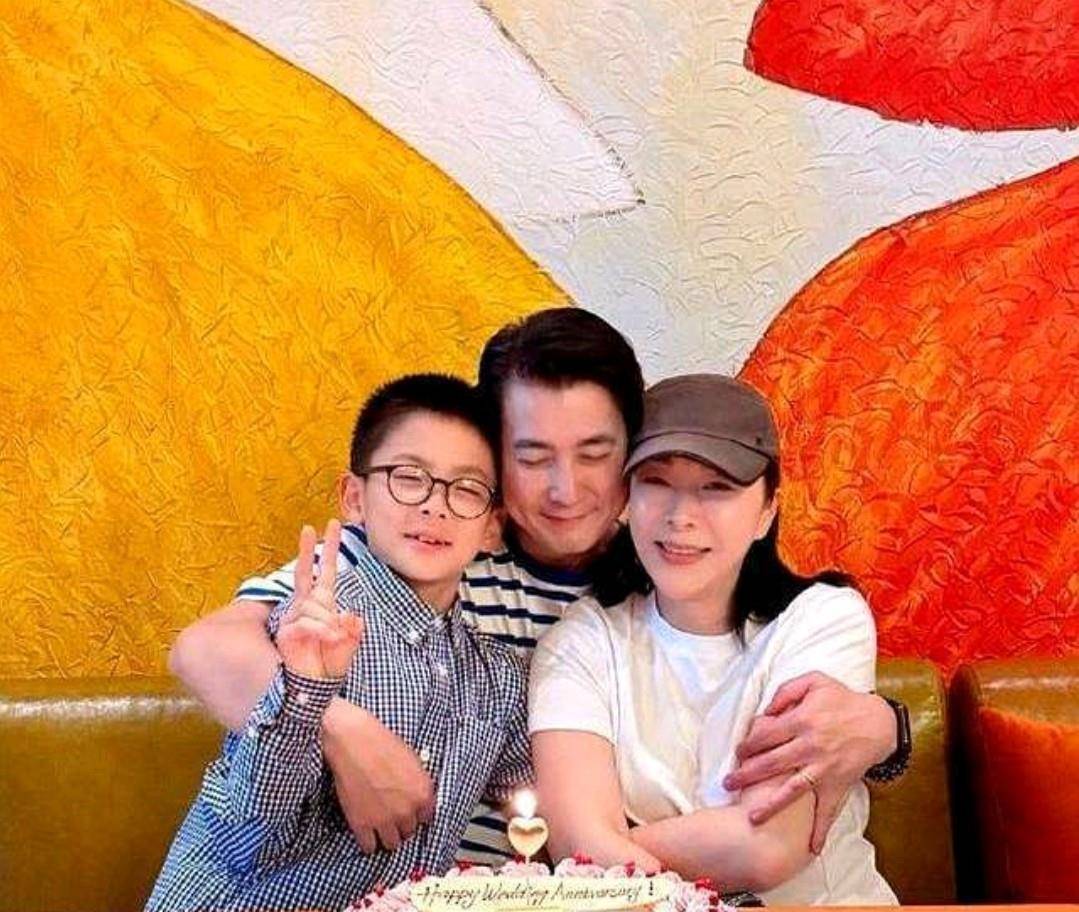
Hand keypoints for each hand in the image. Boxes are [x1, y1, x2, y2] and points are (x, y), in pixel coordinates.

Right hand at [277, 520, 363, 678]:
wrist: (313, 688)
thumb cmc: (329, 665)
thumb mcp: (349, 644)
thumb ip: (353, 629)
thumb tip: (351, 615)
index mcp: (321, 605)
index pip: (323, 572)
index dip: (327, 550)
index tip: (331, 526)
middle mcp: (305, 607)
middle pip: (306, 572)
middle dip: (311, 549)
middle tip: (313, 527)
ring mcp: (293, 618)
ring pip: (315, 607)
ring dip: (329, 623)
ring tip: (333, 640)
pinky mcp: (286, 632)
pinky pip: (307, 624)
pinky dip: (322, 632)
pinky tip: (329, 639)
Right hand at [322, 699, 434, 852]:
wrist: (353, 741)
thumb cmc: (382, 744)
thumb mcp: (412, 761)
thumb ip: (418, 785)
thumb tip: (417, 798)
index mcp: (423, 793)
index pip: (426, 818)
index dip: (416, 813)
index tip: (408, 811)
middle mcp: (408, 810)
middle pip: (409, 832)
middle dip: (401, 823)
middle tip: (390, 813)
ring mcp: (385, 820)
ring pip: (392, 844)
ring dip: (386, 835)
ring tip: (378, 823)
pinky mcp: (362, 825)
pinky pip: (369, 847)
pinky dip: (368, 841)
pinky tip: (366, 830)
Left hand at [725, 672, 894, 852]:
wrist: (879, 722)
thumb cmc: (843, 700)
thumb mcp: (815, 681)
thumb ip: (787, 691)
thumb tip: (767, 710)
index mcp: (802, 720)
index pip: (765, 735)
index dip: (748, 744)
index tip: (738, 753)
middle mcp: (810, 746)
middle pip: (772, 764)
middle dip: (746, 775)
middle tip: (728, 784)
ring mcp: (824, 769)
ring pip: (793, 790)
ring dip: (771, 804)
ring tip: (751, 818)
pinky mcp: (838, 784)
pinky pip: (828, 810)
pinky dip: (821, 829)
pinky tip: (811, 847)